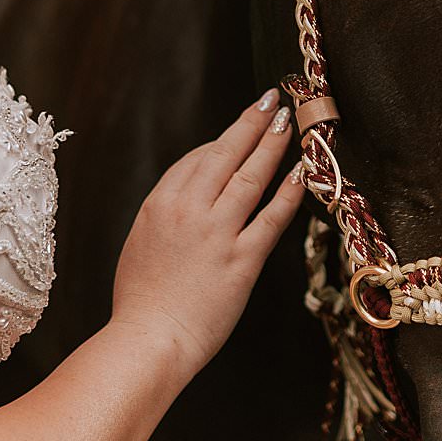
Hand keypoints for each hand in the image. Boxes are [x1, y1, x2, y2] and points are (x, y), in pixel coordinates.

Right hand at [111, 88, 309, 375]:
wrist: (149, 339)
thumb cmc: (141, 302)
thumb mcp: (141, 245)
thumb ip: (165, 219)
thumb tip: (186, 203)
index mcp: (160, 204)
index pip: (195, 160)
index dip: (220, 143)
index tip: (237, 134)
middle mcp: (189, 210)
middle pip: (225, 154)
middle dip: (250, 123)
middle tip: (270, 100)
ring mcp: (217, 232)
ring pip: (251, 176)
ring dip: (272, 144)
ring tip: (288, 122)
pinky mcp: (242, 259)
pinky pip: (271, 217)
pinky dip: (288, 192)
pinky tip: (301, 173)